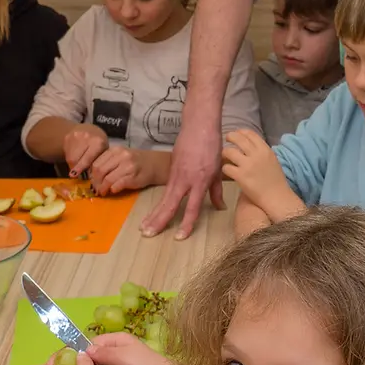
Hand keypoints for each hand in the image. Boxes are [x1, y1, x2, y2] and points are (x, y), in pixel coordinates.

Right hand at [64, 126, 108, 175]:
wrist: (88, 129)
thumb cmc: (98, 143)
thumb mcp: (103, 152)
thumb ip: (97, 162)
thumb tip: (88, 176)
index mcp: (98, 142)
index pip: (87, 158)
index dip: (81, 168)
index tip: (75, 175)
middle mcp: (86, 137)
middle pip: (75, 159)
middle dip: (76, 168)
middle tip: (78, 172)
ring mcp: (75, 136)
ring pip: (69, 157)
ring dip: (73, 164)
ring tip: (78, 163)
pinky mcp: (67, 138)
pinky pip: (66, 153)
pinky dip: (70, 158)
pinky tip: (75, 156)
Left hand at [89, 146, 151, 195]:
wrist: (155, 165)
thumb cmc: (135, 162)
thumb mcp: (120, 157)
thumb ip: (107, 163)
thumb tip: (92, 177)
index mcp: (115, 150)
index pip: (96, 163)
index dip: (92, 175)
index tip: (93, 182)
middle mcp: (121, 156)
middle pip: (100, 171)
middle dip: (96, 182)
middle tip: (97, 189)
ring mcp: (128, 166)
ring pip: (107, 179)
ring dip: (103, 188)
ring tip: (103, 192)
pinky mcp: (133, 177)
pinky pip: (117, 185)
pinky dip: (113, 189)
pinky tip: (113, 191)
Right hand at [143, 119, 224, 239]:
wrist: (199, 126)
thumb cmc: (212, 147)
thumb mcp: (218, 170)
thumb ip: (217, 191)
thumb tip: (220, 208)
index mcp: (200, 181)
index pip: (192, 207)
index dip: (186, 223)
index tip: (179, 237)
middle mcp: (185, 180)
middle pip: (170, 204)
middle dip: (159, 221)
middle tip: (148, 234)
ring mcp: (176, 175)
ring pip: (163, 199)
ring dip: (153, 214)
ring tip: (143, 228)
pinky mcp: (170, 170)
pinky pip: (164, 191)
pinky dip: (157, 204)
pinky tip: (151, 214)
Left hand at [221, 130, 286, 201]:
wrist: (276, 197)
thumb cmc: (276, 180)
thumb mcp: (272, 160)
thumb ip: (261, 152)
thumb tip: (248, 145)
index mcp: (265, 150)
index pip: (250, 134)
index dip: (241, 132)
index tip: (237, 134)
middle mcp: (256, 154)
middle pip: (238, 138)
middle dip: (230, 137)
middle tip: (227, 140)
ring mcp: (248, 165)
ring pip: (228, 152)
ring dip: (225, 154)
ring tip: (225, 158)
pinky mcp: (240, 176)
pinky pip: (226, 167)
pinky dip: (225, 169)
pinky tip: (228, 171)